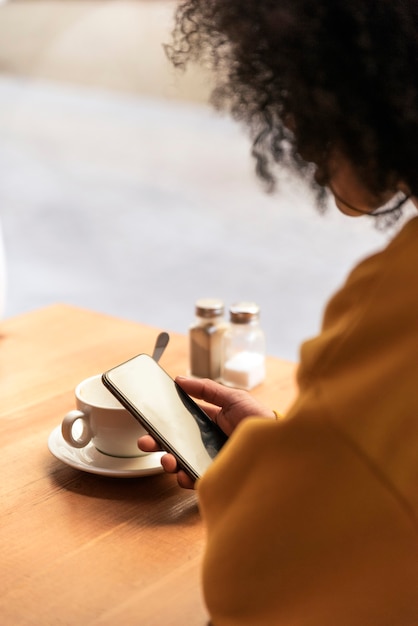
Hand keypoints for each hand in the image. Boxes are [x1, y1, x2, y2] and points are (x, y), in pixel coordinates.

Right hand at [138, 376, 274, 488]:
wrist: (280, 446)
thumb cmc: (259, 419)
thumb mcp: (234, 398)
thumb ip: (206, 389)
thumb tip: (179, 379)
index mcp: (211, 423)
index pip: (182, 422)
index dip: (165, 423)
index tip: (150, 421)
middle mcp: (208, 442)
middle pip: (176, 443)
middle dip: (158, 443)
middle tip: (145, 442)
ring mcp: (211, 461)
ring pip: (181, 462)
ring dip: (168, 461)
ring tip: (166, 459)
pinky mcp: (216, 477)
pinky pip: (195, 480)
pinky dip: (184, 478)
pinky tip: (182, 473)